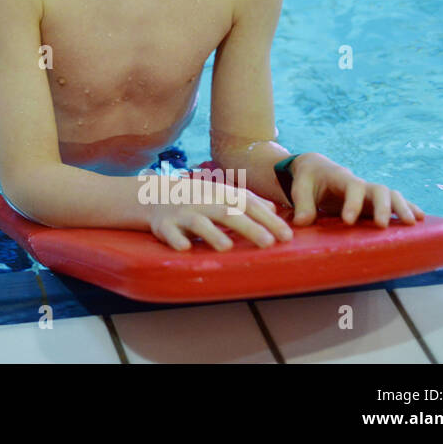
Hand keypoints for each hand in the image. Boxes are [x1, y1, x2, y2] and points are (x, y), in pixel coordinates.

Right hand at [147, 177, 293, 251]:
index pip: (247, 204)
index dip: (268, 219)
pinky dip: (176, 239)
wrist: (155, 196)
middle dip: (248, 227)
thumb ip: (247, 202)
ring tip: (227, 247)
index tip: (287, 236)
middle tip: (268, 242)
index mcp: (220, 194)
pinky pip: (169, 232)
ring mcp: (182, 213)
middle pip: (227, 213)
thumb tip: (275, 210)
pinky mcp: (164, 225)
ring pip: (199, 222)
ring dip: (212, 233)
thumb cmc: (197, 199)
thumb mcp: (221, 196)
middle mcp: (203, 201)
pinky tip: (184, 248)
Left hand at [286, 153, 425, 227]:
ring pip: (391, 195)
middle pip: (378, 189)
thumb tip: (302, 223)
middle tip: (382, 225)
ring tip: (412, 223)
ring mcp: (370, 194)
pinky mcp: (375, 203)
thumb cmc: (308, 179)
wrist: (317, 169)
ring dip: (402, 207)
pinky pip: (395, 203)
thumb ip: (301, 204)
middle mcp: (360, 184)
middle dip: (383, 206)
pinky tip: (421, 219)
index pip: (352, 187)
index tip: (348, 220)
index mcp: (341, 178)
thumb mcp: (300, 188)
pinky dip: (409, 208)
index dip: (352, 203)